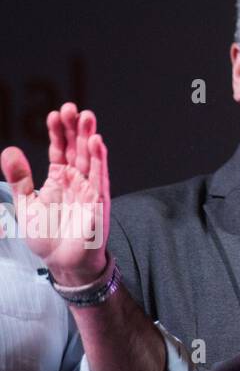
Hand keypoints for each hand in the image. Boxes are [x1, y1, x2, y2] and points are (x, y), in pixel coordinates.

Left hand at [1, 102, 109, 285]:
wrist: (62, 262)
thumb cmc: (47, 235)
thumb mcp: (26, 204)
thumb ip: (19, 178)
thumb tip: (9, 150)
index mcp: (59, 177)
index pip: (59, 148)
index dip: (57, 132)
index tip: (53, 115)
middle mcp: (76, 178)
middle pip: (76, 147)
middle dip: (74, 127)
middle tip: (71, 108)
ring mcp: (89, 187)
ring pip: (89, 156)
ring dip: (89, 136)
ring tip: (86, 117)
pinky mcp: (98, 199)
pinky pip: (99, 175)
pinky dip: (99, 159)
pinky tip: (97, 142)